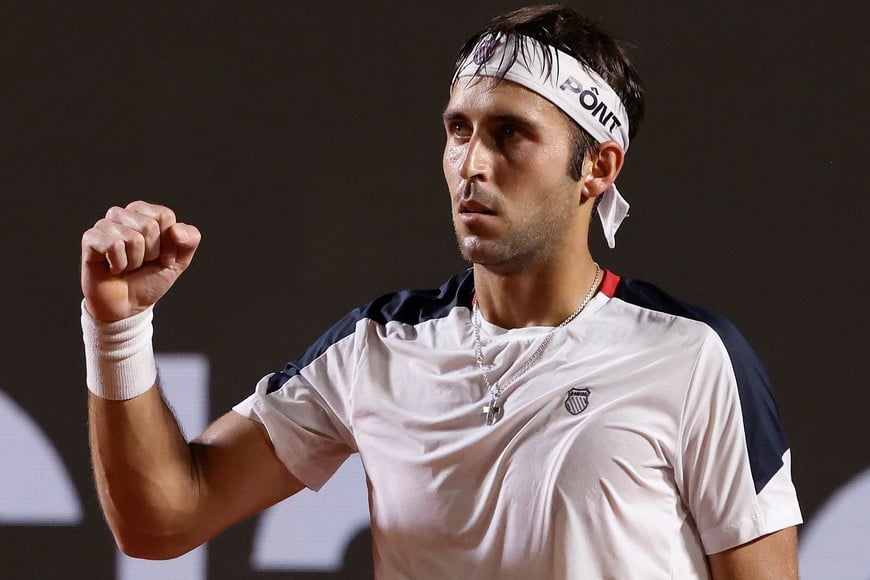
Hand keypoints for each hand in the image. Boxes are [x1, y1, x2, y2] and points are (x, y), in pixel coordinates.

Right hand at [81, 201, 200, 321]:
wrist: (128, 305)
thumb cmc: (150, 279)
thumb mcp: (178, 261)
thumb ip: (189, 241)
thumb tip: (177, 231)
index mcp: (144, 213)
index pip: (165, 216)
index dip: (169, 244)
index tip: (163, 258)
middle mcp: (123, 214)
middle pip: (149, 225)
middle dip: (152, 253)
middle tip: (142, 264)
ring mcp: (104, 225)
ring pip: (133, 238)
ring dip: (135, 261)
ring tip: (127, 266)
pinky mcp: (90, 239)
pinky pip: (114, 245)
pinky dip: (119, 264)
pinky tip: (113, 268)